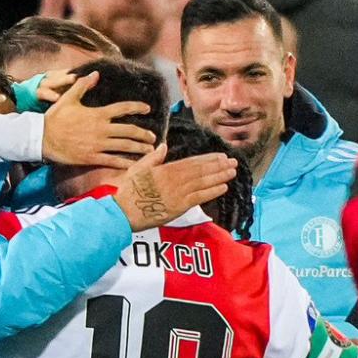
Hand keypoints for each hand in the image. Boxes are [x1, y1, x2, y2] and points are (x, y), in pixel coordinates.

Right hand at [41, 70, 154, 166]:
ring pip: (124, 146)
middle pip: (129, 130)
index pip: (123, 108)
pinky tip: (134, 163)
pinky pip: (112, 161)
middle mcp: (101, 129)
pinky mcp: (91, 157)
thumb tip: (95, 73)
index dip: (137, 107)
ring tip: (149, 149)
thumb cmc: (55, 118)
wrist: (42, 137)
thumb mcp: (69, 98)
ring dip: (139, 147)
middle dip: (144, 134)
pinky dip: (125, 162)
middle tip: (152, 136)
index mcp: (97, 114)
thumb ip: (83, 85)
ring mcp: (97, 144)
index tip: (147, 108)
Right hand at [113, 142, 237, 231]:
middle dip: (218, 165)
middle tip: (232, 162)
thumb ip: (153, 157)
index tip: (220, 156)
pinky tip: (223, 187)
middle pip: (201, 170)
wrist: (124, 212)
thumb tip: (163, 146)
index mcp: (166, 169)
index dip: (208, 159)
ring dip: (219, 176)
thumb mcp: (137, 168)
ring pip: (203, 182)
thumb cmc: (128, 191)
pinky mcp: (179, 207)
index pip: (192, 162)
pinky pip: (199, 197)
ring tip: (232, 171)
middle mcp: (175, 179)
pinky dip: (212, 191)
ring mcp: (178, 193)